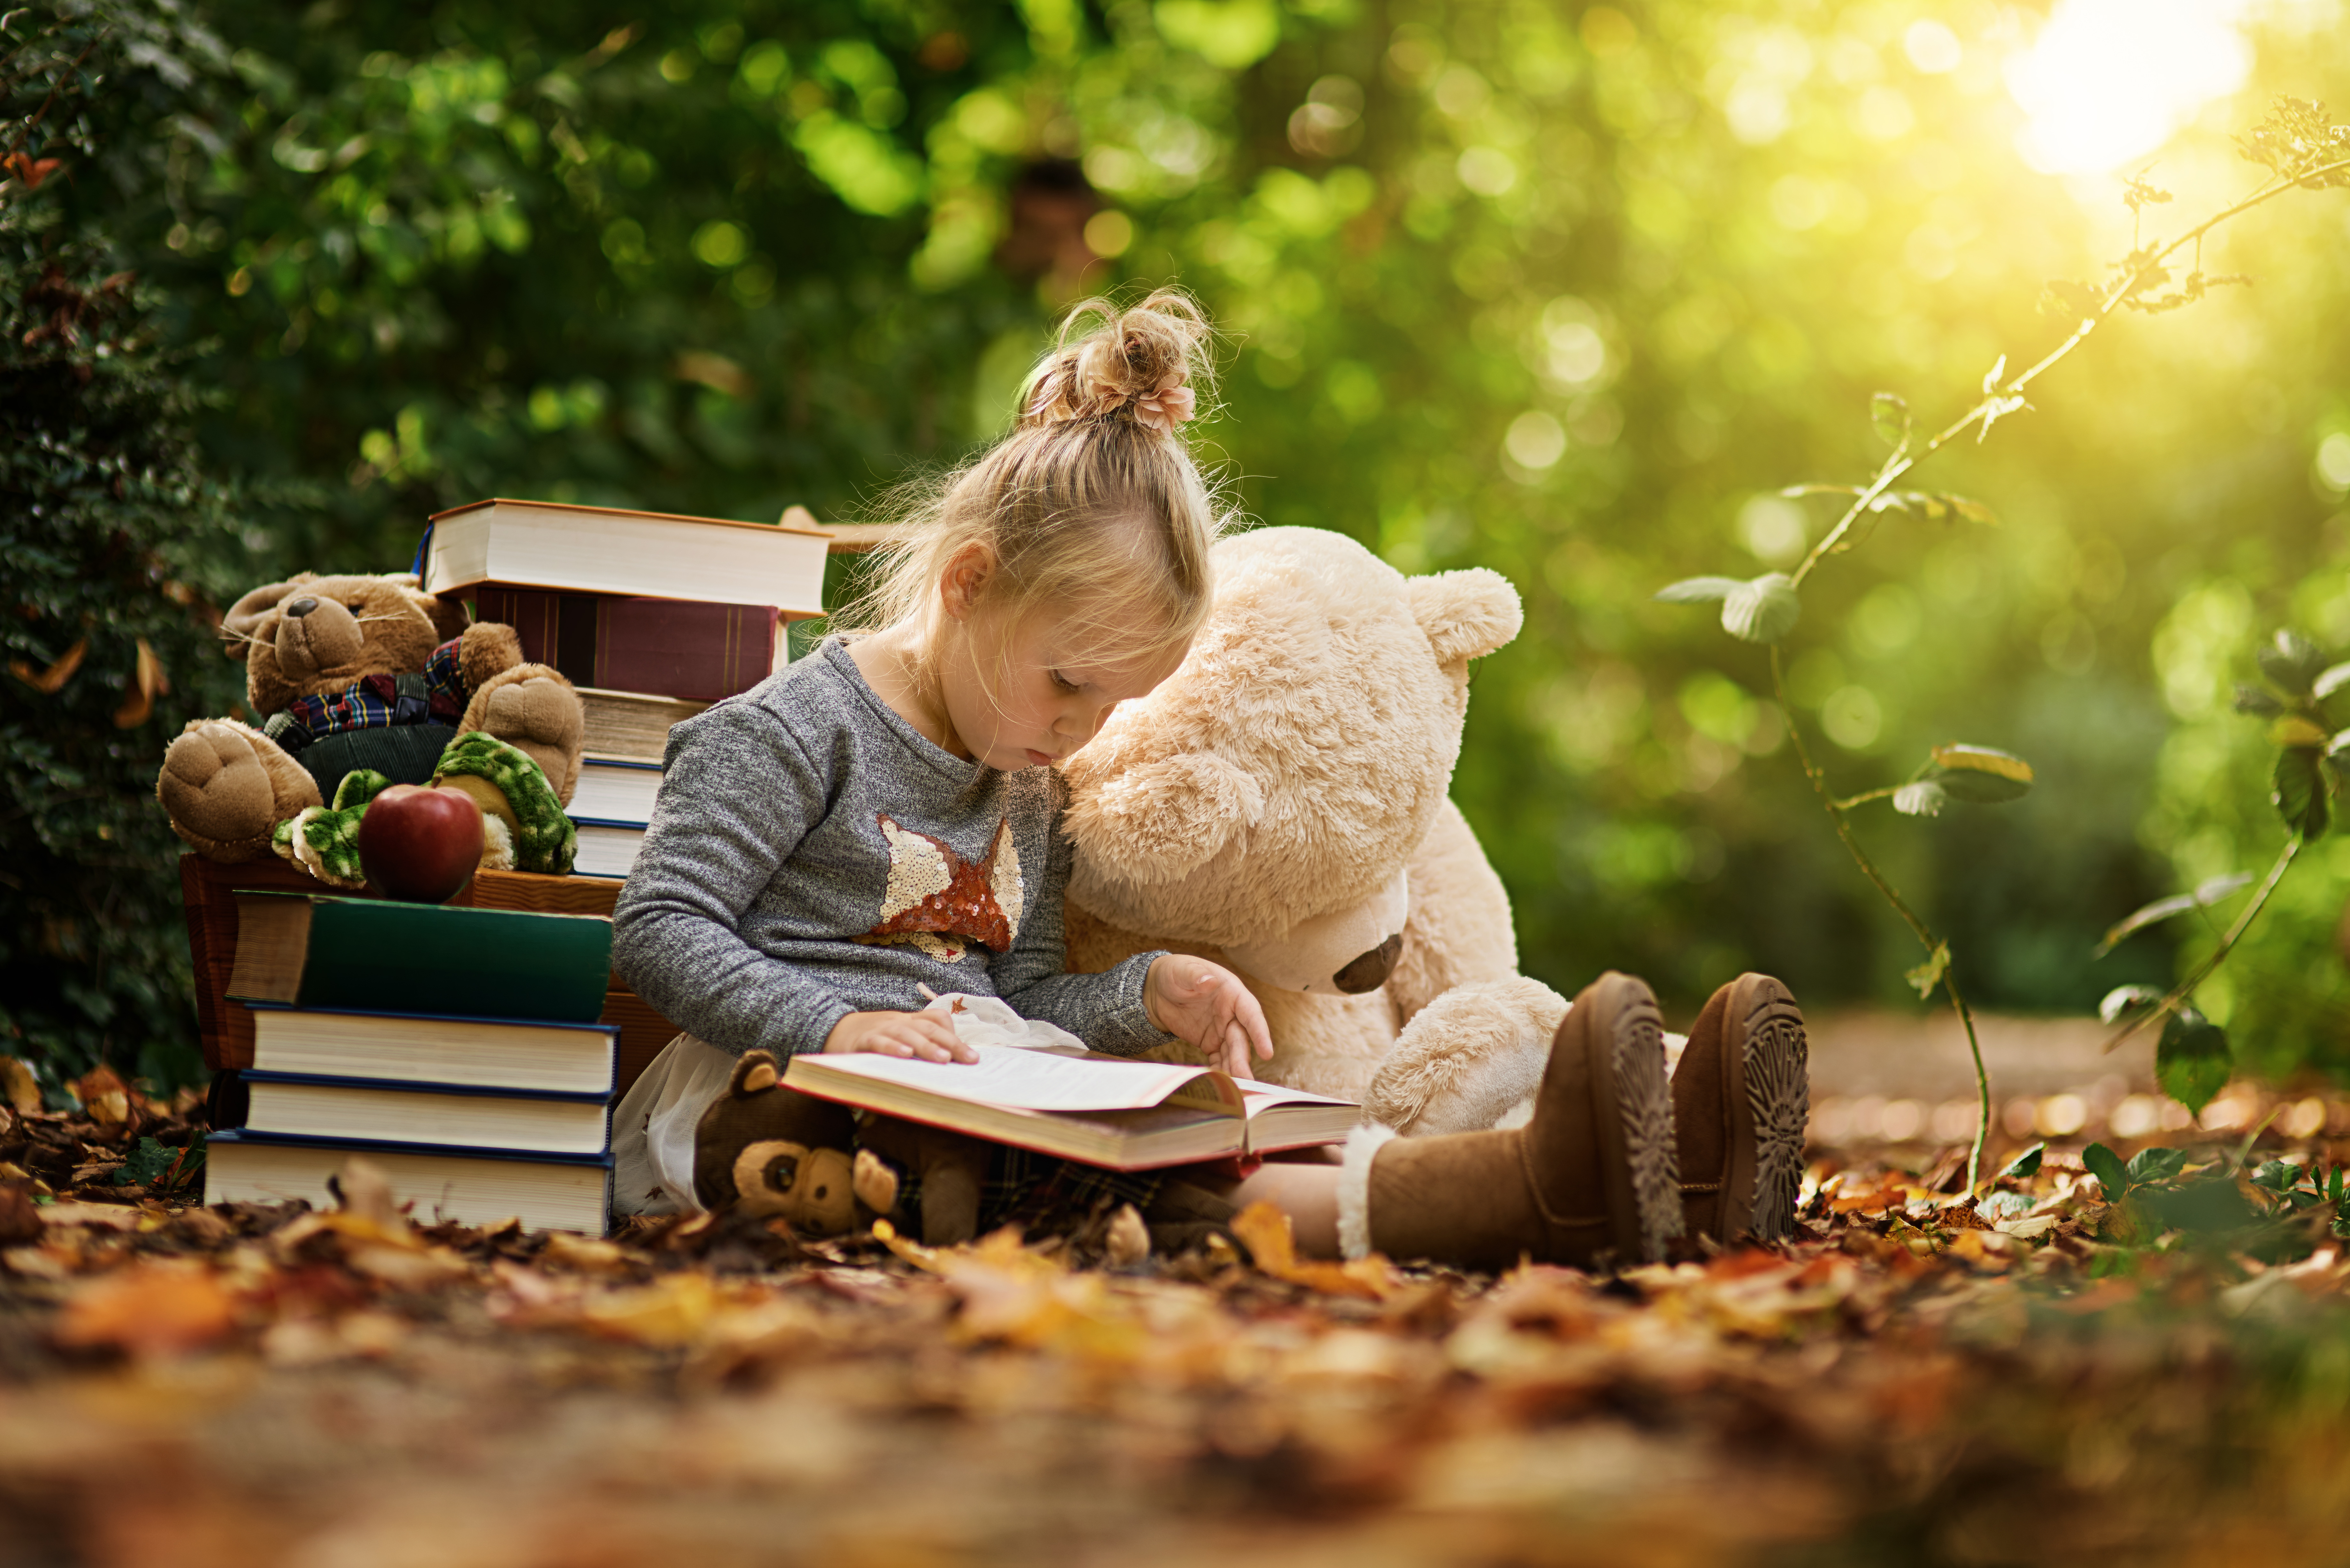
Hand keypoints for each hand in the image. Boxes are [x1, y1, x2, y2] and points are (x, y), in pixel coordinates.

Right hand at [823, 1009, 977, 1063]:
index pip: (937, 1019)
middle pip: (929, 1027)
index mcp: (910, 1021)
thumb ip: (919, 1044)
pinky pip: (879, 1042)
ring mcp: (881, 1029)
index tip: (972, 1056)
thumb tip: (948, 1063)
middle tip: (970, 1059)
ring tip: (943, 1058)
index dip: (955, 1035)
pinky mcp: (862, 1040)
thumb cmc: (872, 1038)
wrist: (832, 1029)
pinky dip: (892, 1047)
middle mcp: (899, 1022)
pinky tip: (905, 1055)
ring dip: (926, 1045)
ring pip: (908, 1033)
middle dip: (952, 1043)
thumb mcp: (898, 1036)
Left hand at [1145, 955, 1273, 1079]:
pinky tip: (1219, 1083)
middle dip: (1243, 1058)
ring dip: (1234, 1069)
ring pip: (1232, 1052)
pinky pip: (1218, 1059)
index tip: (1268, 1052)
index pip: (1251, 1013)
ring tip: (1235, 1087)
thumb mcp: (1182, 970)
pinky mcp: (1210, 1042)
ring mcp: (1221, 1029)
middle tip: (1244, 1079)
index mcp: (1231, 992)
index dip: (1260, 1032)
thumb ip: (1196, 975)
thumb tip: (1209, 981)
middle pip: (1241, 1038)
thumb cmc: (1175, 973)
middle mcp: (1231, 1013)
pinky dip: (1219, 1070)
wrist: (1158, 989)